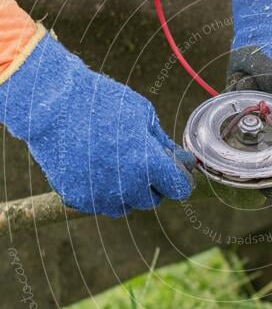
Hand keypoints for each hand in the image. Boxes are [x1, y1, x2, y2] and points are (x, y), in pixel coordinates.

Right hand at [0, 31, 194, 215]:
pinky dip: (102, 192)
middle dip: (154, 183)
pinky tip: (96, 168)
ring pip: (126, 206)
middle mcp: (126, 187)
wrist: (52, 104)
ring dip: (128, 191)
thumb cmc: (102, 102)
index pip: (179, 189)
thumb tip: (179, 160)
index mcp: (148, 165)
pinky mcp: (77, 198)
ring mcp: (100, 196)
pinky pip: (99, 203)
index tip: (178, 170)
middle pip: (152, 199)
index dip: (181, 178)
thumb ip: (163, 143)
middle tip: (143, 161)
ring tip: (117, 164)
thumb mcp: (143, 114)